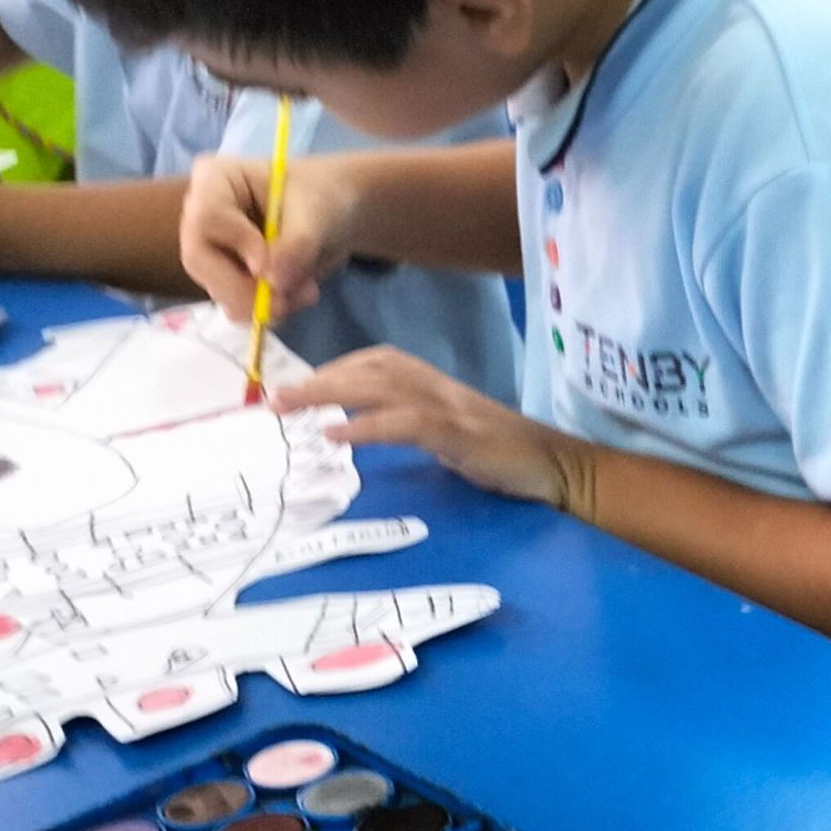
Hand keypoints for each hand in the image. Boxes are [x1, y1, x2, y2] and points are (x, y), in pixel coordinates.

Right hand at [181, 151, 364, 323]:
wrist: (335, 215)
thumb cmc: (320, 197)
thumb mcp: (316, 215)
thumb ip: (296, 246)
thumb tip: (273, 282)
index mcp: (214, 180)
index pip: (207, 217)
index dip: (238, 246)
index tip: (270, 266)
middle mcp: (202, 215)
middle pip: (199, 260)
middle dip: (243, 289)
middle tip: (286, 301)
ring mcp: (212, 250)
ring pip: (218, 290)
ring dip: (264, 304)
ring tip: (307, 291)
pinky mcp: (228, 278)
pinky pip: (237, 305)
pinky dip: (269, 311)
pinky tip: (296, 296)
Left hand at [272, 349, 585, 506]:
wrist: (558, 468)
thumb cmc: (504, 455)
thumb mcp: (449, 434)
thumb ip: (411, 425)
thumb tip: (362, 430)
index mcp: (432, 383)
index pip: (373, 363)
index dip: (331, 371)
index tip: (294, 389)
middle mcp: (436, 385)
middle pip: (367, 367)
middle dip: (317, 378)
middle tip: (272, 398)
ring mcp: (449, 407)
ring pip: (378, 385)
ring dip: (327, 392)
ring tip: (288, 407)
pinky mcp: (459, 434)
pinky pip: (404, 422)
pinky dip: (366, 425)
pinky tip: (336, 434)